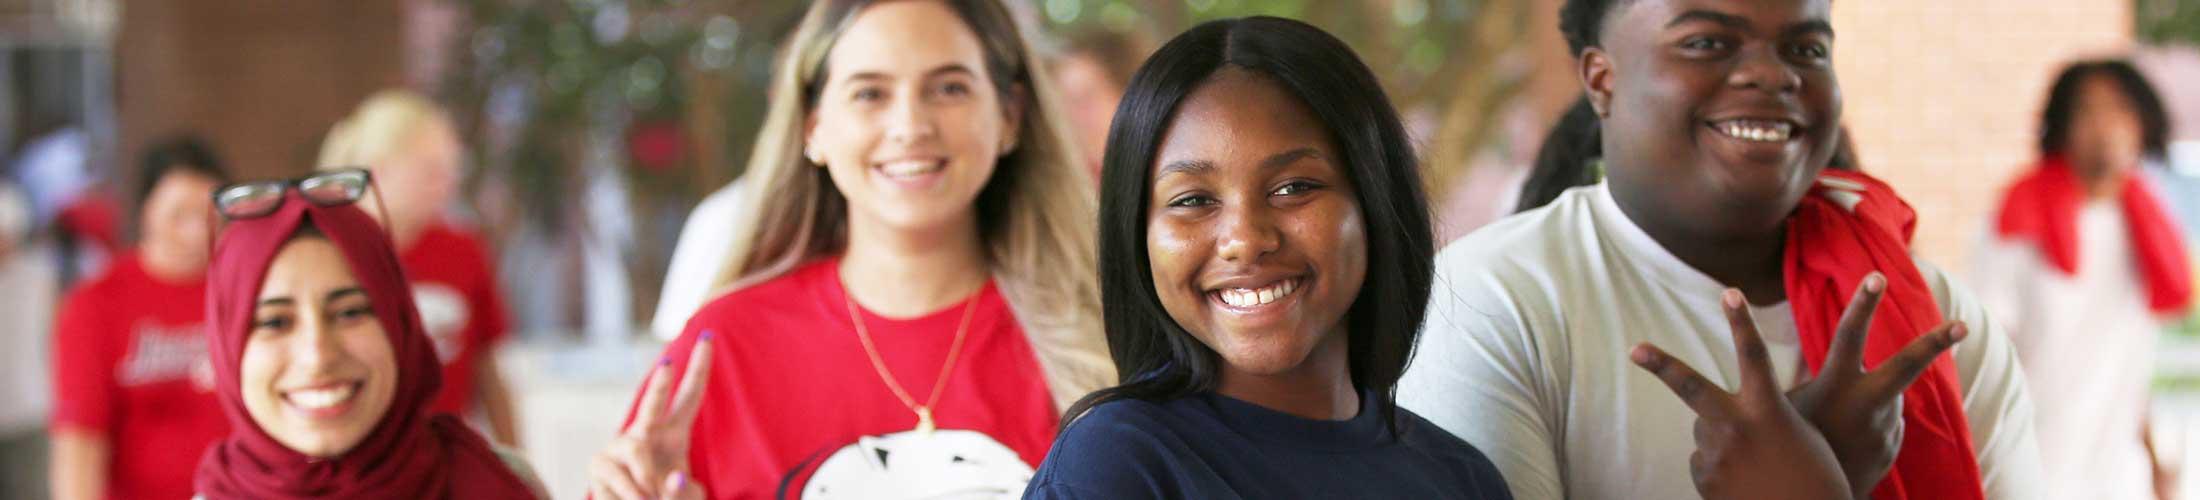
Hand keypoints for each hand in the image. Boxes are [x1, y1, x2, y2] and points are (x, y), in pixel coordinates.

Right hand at [591, 333, 713, 499]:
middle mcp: (646, 434)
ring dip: (647, 482)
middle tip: (669, 364)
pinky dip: (631, 496)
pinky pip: (619, 476)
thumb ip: (683, 492)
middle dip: (661, 384)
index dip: (699, 368)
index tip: (709, 337)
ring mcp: (620, 447)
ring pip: (637, 452)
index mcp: (675, 435)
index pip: (690, 396)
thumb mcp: (686, 498)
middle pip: (653, 403)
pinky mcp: (600, 464)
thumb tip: (673, 478)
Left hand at [1632, 289, 1851, 499]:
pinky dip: (1721, 467)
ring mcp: (1716, 455)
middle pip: (1692, 387)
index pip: (1754, 356)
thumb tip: (1723, 416)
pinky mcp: (1704, 480)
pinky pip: (1705, 461)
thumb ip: (1762, 416)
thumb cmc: (1816, 479)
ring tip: (1755, 465)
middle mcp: (1736, 428)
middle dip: (1662, 365)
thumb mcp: (1800, 437)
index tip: (1730, 292)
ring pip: (1705, 429)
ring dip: (1723, 438)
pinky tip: (1745, 484)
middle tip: (1635, 349)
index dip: (1741, 322)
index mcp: (1769, 411)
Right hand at [1784, 273, 1966, 497]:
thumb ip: (1809, 384)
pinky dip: (1869, 426)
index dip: (1862, 305)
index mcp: (1836, 387)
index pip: (1849, 336)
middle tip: (1962, 325)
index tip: (1877, 276)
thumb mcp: (1784, 407)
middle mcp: (1868, 404)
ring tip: (1837, 427)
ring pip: (1886, 398)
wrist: (1814, 494)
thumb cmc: (1788, 443)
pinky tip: (1849, 443)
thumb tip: (1811, 364)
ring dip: (1867, 403)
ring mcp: (1885, 427)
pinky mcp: (1892, 447)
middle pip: (1906, 365)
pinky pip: (1884, 424)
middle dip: (1935, 343)